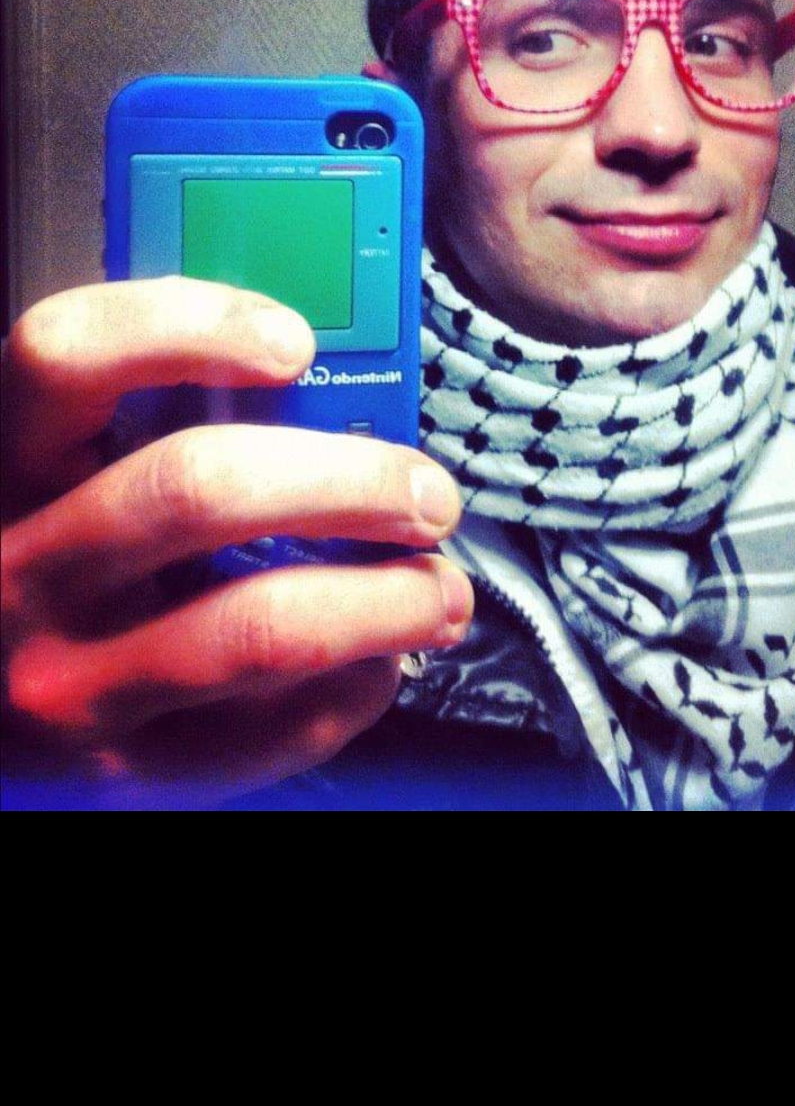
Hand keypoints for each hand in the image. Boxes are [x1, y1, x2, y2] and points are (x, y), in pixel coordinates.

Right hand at [1, 277, 472, 806]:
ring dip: (385, 601)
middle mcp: (21, 572)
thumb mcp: (67, 486)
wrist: (0, 732)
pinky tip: (379, 660)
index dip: (185, 326)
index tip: (295, 343)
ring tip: (440, 589)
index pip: (65, 354)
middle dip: (348, 481)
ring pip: (260, 626)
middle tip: (425, 493)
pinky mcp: (126, 779)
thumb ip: (153, 428)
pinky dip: (355, 688)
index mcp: (7, 470)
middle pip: (197, 488)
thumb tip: (332, 389)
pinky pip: (271, 732)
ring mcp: (72, 685)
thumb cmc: (60, 577)